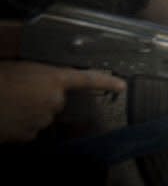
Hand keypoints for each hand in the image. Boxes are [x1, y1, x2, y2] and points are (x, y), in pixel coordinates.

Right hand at [0, 61, 125, 142]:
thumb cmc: (0, 77)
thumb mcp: (23, 68)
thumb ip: (42, 75)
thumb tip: (48, 82)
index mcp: (54, 78)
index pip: (87, 79)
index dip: (106, 81)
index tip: (121, 85)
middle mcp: (54, 99)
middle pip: (56, 100)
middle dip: (43, 98)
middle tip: (20, 92)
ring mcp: (42, 119)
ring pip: (42, 115)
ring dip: (30, 111)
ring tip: (10, 102)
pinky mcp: (29, 134)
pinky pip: (29, 129)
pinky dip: (20, 125)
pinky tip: (8, 116)